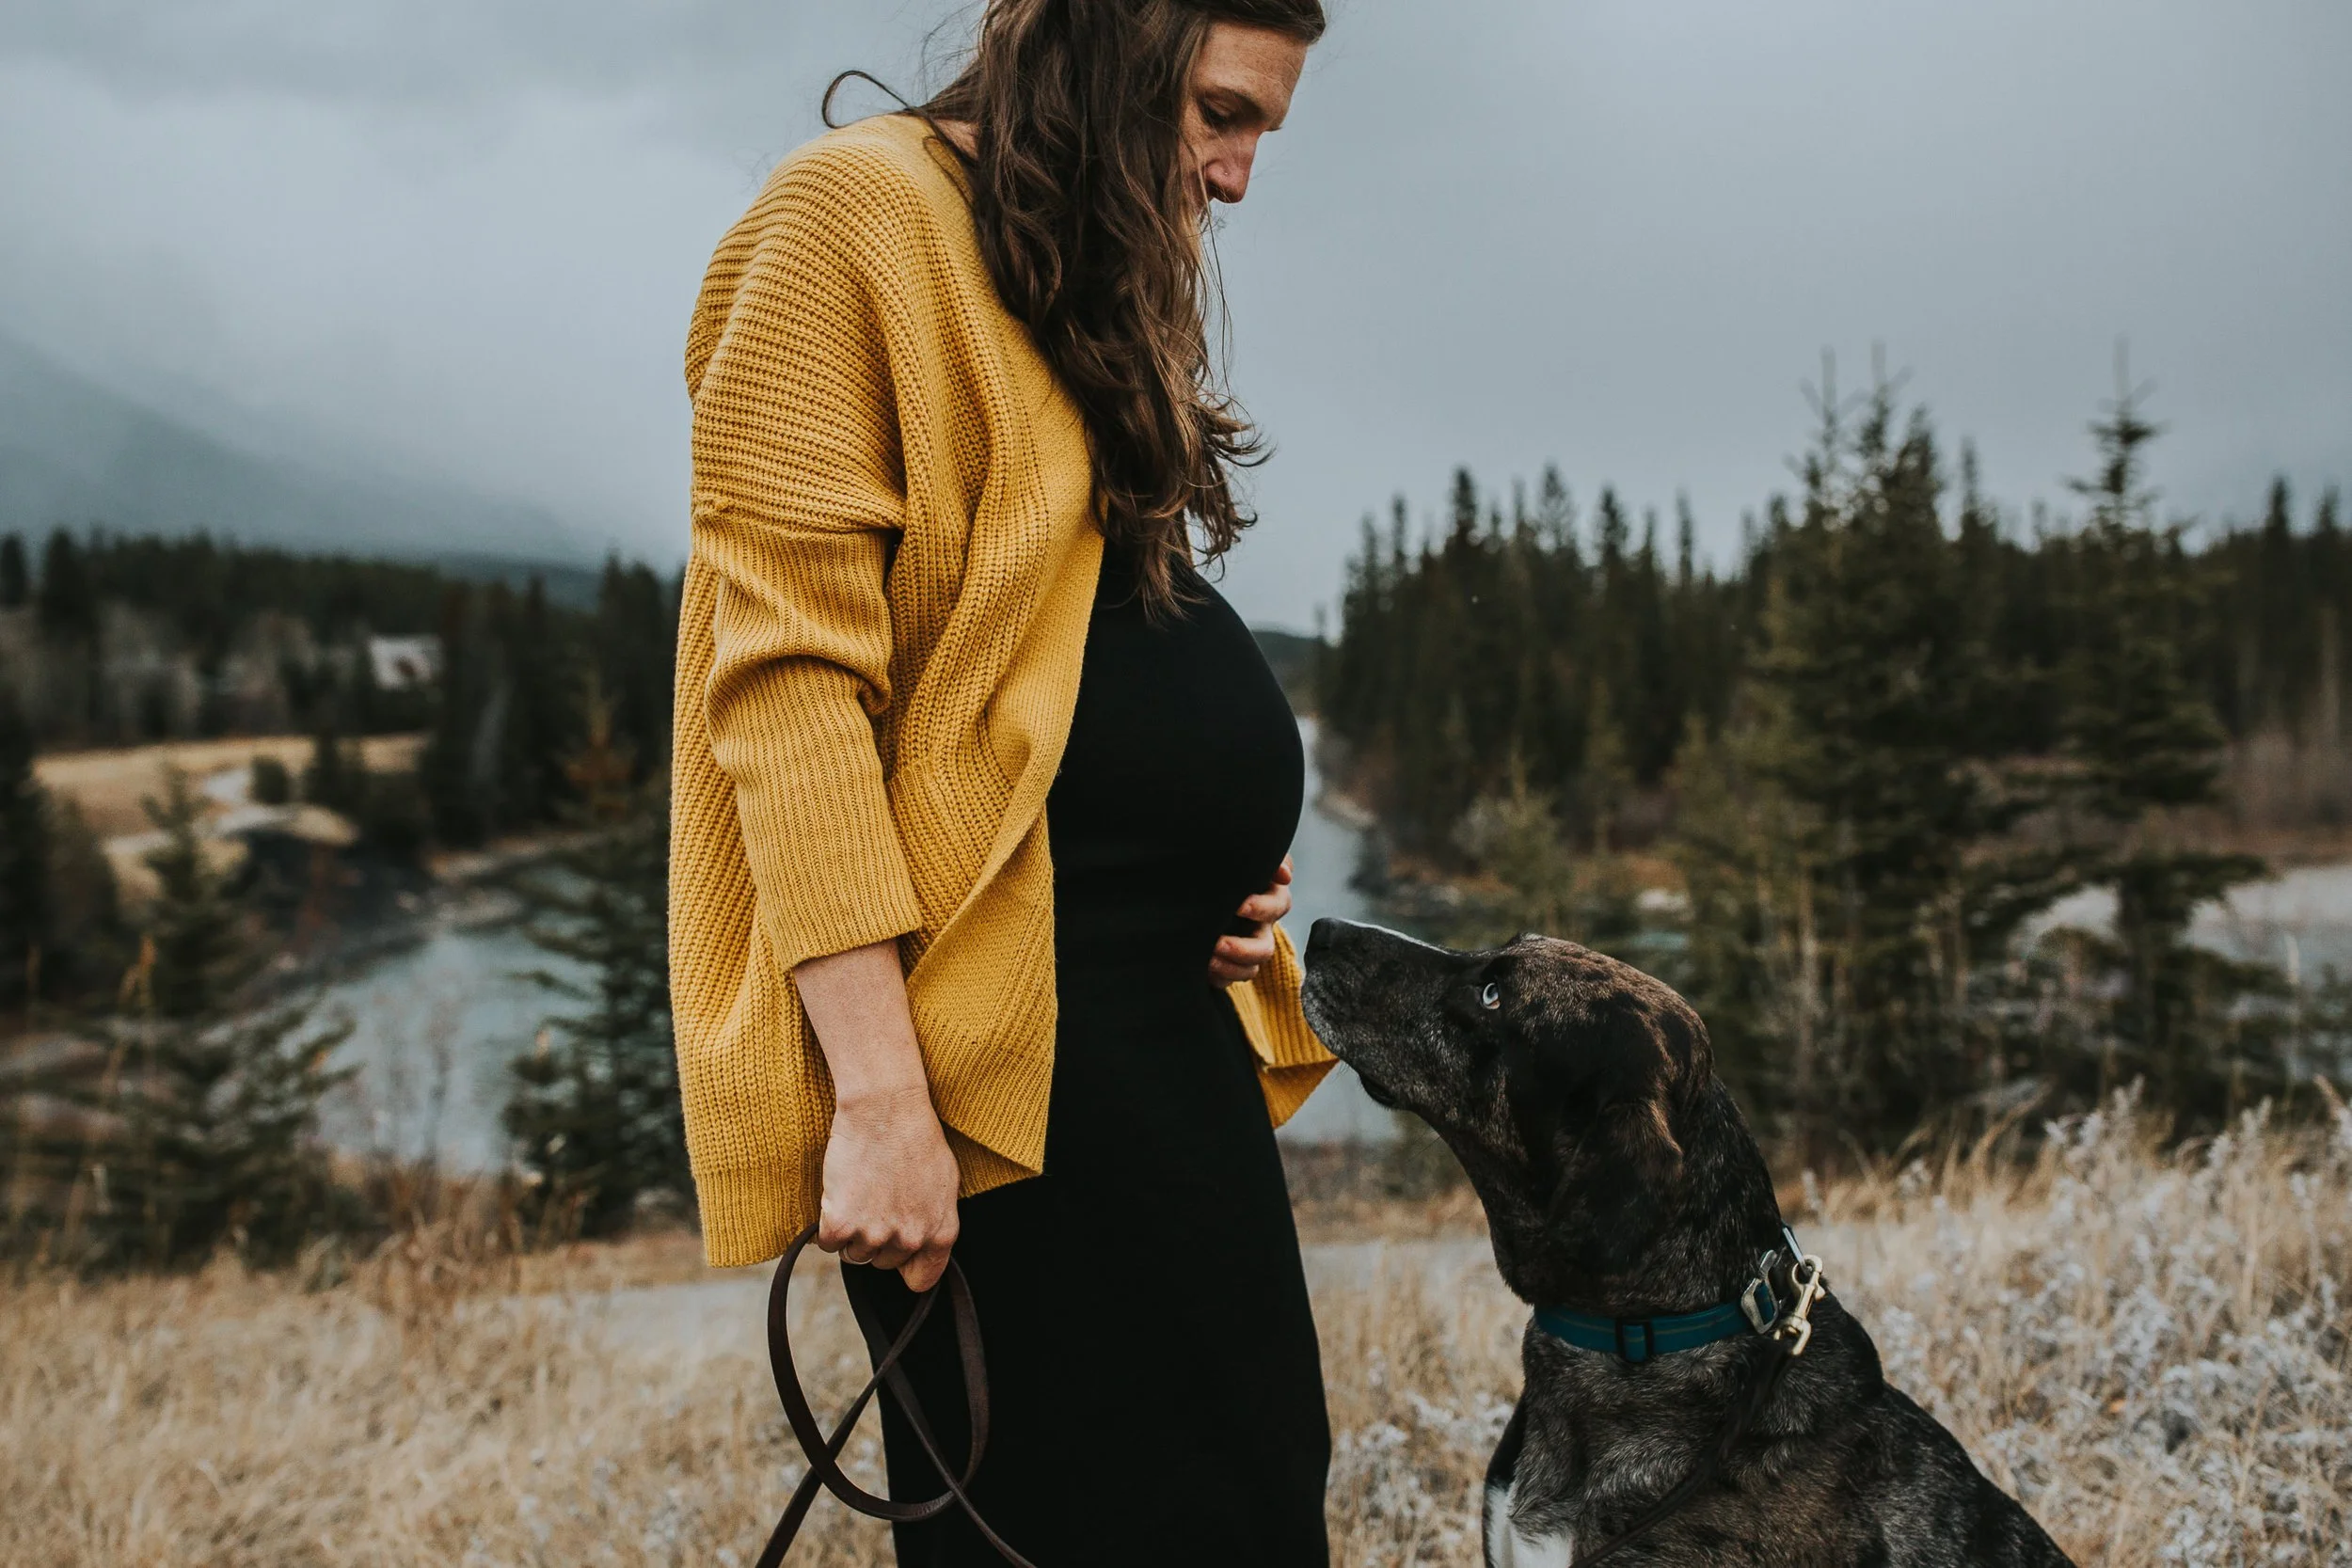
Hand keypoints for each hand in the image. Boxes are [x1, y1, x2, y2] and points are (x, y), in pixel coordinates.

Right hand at [819, 1081, 960, 1291]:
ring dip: (851, 1230)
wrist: (885, 1109)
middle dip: (876, 1239)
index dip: (906, 1268)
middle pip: (882, 1263)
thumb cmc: (916, 1137)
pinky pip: (827, 1243)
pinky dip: (827, 1224)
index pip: (921, 1279)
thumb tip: (920, 1244)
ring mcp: (875, 1234)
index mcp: (940, 1233)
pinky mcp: (841, 1224)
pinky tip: (839, 1195)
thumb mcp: (943, 1184)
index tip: (896, 1254)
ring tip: (859, 1192)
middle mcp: (909, 1240)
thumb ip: (934, 1221)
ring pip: (854, 1253)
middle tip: (874, 1202)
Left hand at [1209, 854, 1292, 986]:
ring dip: (1231, 966)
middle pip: (1265, 948)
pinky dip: (1220, 976)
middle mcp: (1260, 926)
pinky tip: (1202, 969)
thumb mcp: (1239, 856)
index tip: (1239, 906)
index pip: (1277, 904)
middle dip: (1243, 948)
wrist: (1193, 883)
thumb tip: (1285, 874)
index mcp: (1267, 897)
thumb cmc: (1224, 865)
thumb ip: (1269, 859)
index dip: (1261, 908)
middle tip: (1218, 942)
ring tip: (1207, 958)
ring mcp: (1246, 947)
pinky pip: (1231, 979)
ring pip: (1251, 969)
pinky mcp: (1230, 964)